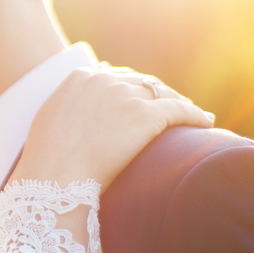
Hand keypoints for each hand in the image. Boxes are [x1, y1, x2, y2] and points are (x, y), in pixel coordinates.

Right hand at [9, 67, 214, 190]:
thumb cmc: (47, 159)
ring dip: (180, 104)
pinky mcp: (146, 115)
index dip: (134, 89)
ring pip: (164, 94)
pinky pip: (180, 110)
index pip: (117, 76)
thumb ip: (68, 105)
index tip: (145, 100)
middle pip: (142, 82)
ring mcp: (126, 96)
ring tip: (193, 117)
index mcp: (80, 77)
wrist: (53, 177)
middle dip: (159, 94)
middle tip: (173, 109)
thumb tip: (79, 109)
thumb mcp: (51, 119)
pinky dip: (195, 115)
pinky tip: (206, 123)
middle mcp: (104, 80)